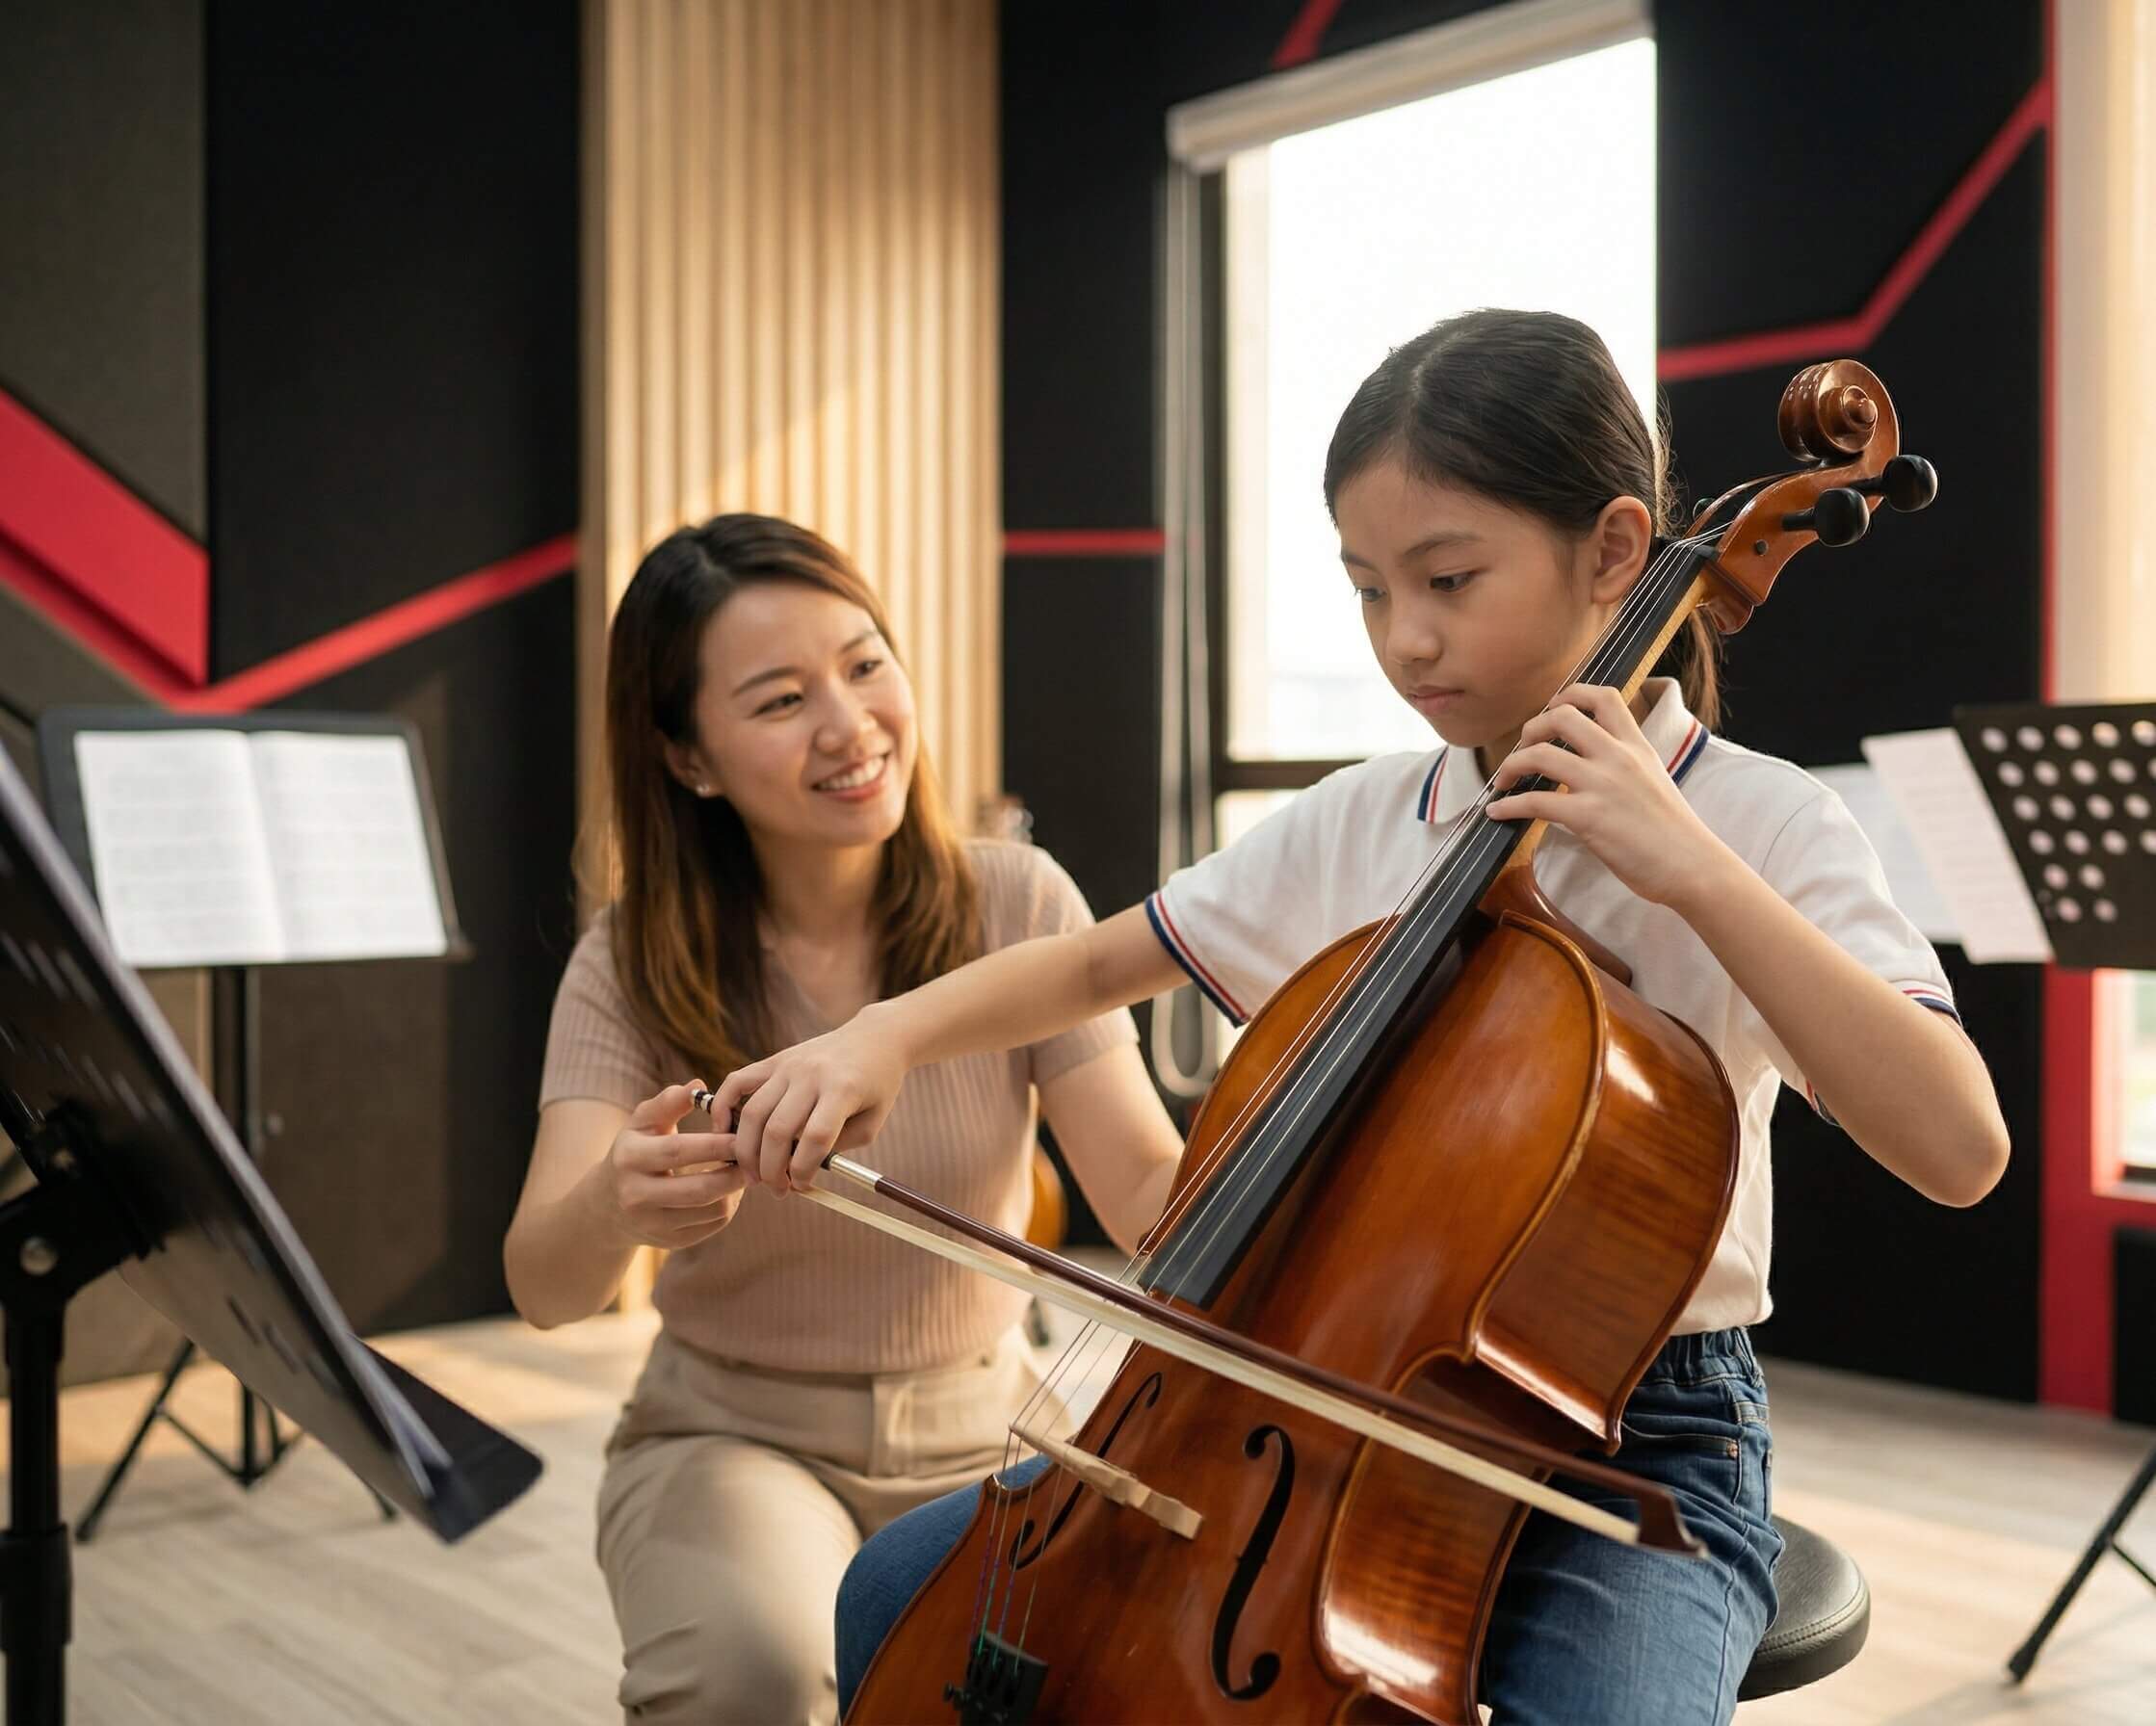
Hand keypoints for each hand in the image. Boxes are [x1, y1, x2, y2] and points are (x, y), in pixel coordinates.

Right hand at [591, 1082, 744, 1247]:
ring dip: (735, 1190)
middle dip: (734, 1173)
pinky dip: (728, 1206)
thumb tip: (699, 1086)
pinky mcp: (669, 1243)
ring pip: (711, 1211)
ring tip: (744, 1170)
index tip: (742, 1134)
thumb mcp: (642, 1123)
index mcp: (629, 1158)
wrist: (607, 1206)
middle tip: (755, 1156)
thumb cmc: (635, 1151)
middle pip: (698, 1189)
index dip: (715, 1144)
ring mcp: (652, 1224)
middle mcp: (636, 1195)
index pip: (678, 1151)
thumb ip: (669, 1102)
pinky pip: (712, 1226)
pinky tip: (730, 1189)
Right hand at [708, 1009, 908, 1194]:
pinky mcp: (774, 1060)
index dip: (803, 1170)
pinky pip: (737, 1082)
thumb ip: (837, 1148)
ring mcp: (788, 1065)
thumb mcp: (872, 1122)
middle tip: (776, 1190)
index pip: (815, 1138)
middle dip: (771, 1169)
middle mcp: (811, 1074)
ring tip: (754, 1176)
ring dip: (747, 1151)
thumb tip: (797, 1173)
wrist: (875, 1038)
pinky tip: (723, 1133)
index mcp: (843, 1089)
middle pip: (778, 1130)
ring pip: (752, 1113)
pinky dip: (722, 1107)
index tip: (802, 1186)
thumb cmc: (877, 1087)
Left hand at [1484, 684, 1731, 909]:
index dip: (1570, 694)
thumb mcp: (1653, 780)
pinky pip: (1535, 802)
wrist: (1693, 866)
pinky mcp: (1588, 817)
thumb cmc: (1675, 833)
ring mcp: (1603, 785)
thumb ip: (1623, 765)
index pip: (1603, 697)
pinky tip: (1497, 812)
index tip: (1551, 709)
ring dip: (1511, 766)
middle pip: (1562, 717)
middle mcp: (1618, 757)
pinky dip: (1508, 806)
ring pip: (1541, 754)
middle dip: (1532, 728)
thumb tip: (1588, 765)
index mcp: (1636, 746)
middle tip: (1522, 748)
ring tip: (1504, 781)